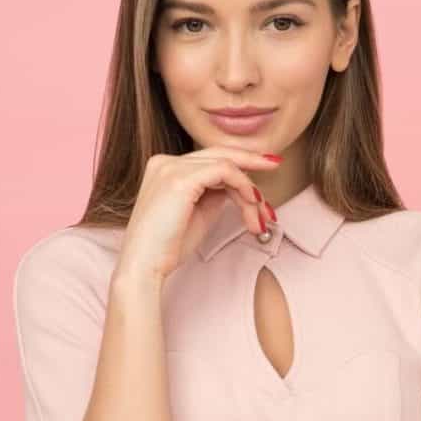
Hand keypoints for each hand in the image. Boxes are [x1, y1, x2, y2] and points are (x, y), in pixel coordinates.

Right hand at [114, 147, 280, 282]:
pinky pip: (224, 171)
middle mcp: (166, 161)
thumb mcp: (198, 213)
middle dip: (251, 160)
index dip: (240, 165)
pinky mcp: (179, 179)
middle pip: (219, 154)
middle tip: (276, 165)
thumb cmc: (168, 247)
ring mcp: (171, 167)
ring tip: (260, 215)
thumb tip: (237, 187)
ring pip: (226, 164)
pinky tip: (251, 205)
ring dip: (249, 190)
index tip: (259, 175)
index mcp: (165, 167)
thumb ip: (214, 194)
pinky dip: (243, 187)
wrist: (144, 265)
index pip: (210, 159)